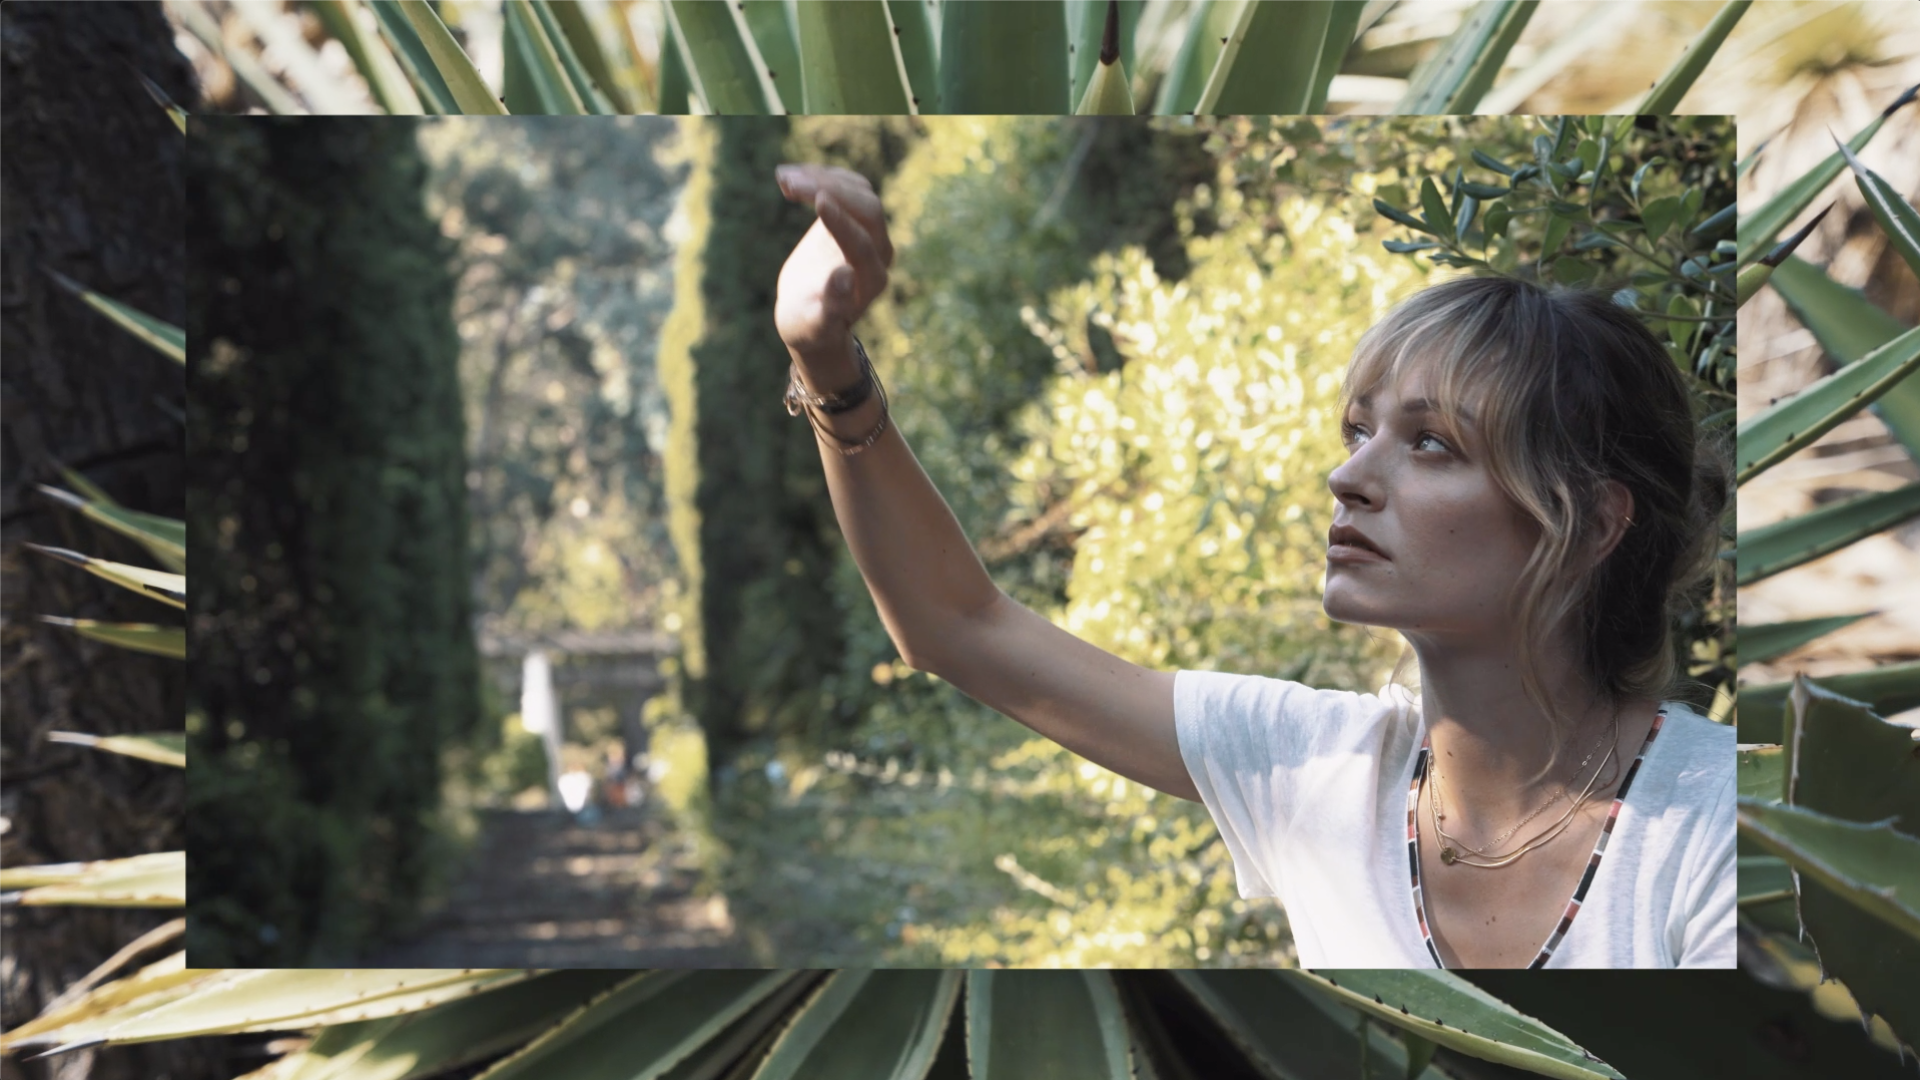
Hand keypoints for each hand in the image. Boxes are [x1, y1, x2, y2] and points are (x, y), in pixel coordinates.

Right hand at [774, 164, 893, 358]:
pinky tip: (788, 176)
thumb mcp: (815, 324)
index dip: (842, 222)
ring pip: (858, 191)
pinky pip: (846, 185)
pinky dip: (820, 176)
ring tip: (784, 177)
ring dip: (823, 178)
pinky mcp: (855, 216)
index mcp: (872, 281)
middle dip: (831, 191)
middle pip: (868, 209)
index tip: (818, 200)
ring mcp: (870, 231)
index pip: (862, 243)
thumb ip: (832, 305)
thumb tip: (845, 275)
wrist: (810, 315)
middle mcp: (879, 252)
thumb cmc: (811, 325)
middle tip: (791, 183)